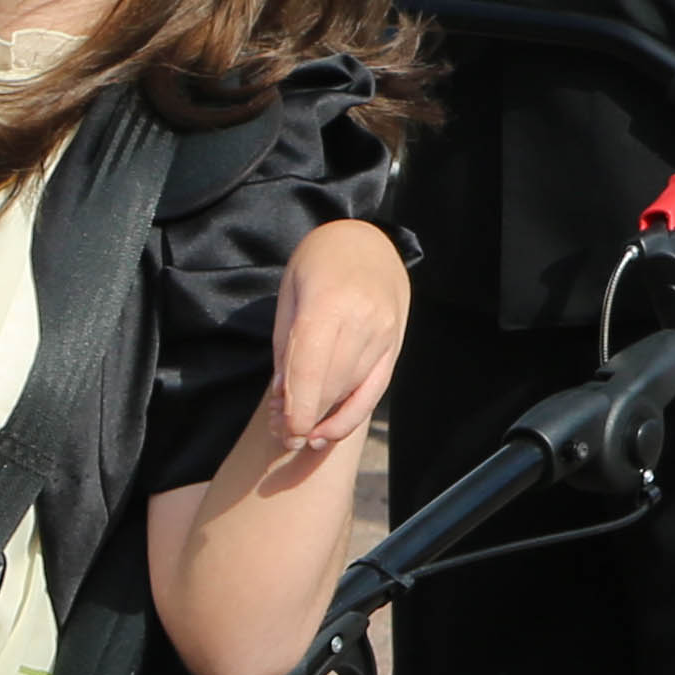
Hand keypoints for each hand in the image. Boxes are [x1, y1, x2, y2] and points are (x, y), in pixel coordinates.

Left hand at [260, 221, 409, 459]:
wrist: (368, 241)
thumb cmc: (318, 262)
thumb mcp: (290, 292)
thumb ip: (286, 345)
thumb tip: (283, 398)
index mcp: (330, 302)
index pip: (313, 367)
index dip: (298, 406)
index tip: (284, 431)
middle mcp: (364, 320)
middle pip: (332, 385)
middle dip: (305, 416)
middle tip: (279, 432)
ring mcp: (385, 335)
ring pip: (351, 391)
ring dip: (322, 417)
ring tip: (296, 429)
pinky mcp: (394, 346)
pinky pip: (374, 391)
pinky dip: (350, 415)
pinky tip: (328, 430)